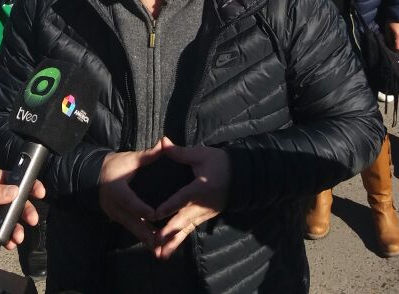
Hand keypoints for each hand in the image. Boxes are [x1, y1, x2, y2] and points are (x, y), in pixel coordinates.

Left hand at [0, 169, 45, 249]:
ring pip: (14, 218)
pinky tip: (9, 242)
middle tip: (32, 220)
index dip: (29, 184)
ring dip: (19, 228)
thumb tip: (15, 190)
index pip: (16, 179)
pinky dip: (9, 237)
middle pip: (19, 201)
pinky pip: (5, 231)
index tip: (39, 192)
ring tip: (18, 237)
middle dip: (27, 211)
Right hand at [98, 140, 165, 248]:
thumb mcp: (130, 158)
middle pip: (131, 221)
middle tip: (159, 242)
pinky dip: (142, 236)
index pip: (129, 200)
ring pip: (132, 228)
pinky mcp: (118, 218)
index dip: (141, 208)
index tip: (155, 215)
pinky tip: (153, 246)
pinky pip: (131, 228)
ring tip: (159, 250)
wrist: (95, 175)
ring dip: (145, 239)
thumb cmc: (114, 165)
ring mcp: (115, 214)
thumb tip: (164, 143)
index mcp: (116, 189)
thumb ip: (147, 155)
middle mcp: (114, 205)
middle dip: (146, 233)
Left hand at [151, 138, 229, 259]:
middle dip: (169, 232)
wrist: (242, 176)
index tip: (155, 214)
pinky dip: (179, 241)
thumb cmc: (220, 163)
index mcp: (200, 188)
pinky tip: (168, 251)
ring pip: (186, 230)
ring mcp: (204, 214)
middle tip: (156, 241)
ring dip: (173, 242)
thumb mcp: (201, 155)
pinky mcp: (204, 218)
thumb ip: (180, 153)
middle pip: (183, 220)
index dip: (169, 206)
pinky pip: (190, 230)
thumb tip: (162, 142)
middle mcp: (202, 205)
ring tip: (160, 255)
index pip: (183, 198)